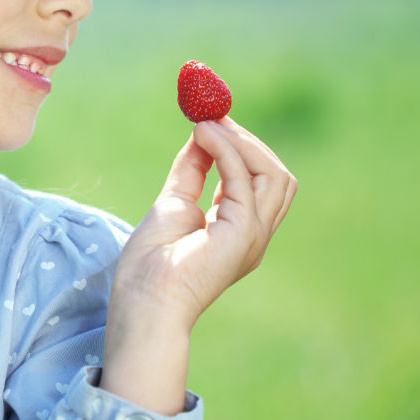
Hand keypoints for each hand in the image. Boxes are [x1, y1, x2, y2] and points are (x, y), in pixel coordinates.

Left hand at [112, 117, 297, 330]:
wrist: (142, 302)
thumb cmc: (150, 265)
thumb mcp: (173, 202)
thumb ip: (191, 170)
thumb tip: (202, 132)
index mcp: (240, 231)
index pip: (260, 180)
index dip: (241, 147)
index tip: (213, 119)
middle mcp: (254, 234)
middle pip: (276, 175)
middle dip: (247, 141)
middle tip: (212, 117)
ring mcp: (253, 236)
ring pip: (273, 175)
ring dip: (241, 143)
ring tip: (206, 127)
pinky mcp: (243, 235)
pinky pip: (246, 180)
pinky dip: (227, 151)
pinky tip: (204, 136)